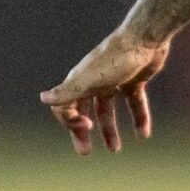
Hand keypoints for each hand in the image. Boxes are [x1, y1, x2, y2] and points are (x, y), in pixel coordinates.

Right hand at [39, 31, 169, 155]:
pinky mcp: (134, 81)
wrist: (146, 38)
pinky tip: (143, 135)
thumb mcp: (90, 79)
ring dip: (109, 129)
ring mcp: (114, 81)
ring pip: (107, 109)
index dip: (71, 122)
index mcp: (80, 82)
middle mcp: (94, 82)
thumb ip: (67, 91)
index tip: (86, 129)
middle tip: (85, 152)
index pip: (66, 107)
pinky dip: (138, 118)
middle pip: (84, 110)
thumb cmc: (116, 59)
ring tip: (115, 150)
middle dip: (83, 131)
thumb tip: (43, 98)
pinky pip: (134, 103)